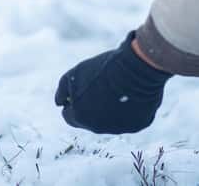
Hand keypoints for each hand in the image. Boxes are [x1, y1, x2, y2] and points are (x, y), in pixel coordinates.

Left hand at [55, 32, 171, 134]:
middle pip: (89, 119)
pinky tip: (130, 92)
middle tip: (98, 86)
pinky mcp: (137, 125)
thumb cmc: (102, 70)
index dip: (72, 102)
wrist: (135, 69)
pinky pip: (128, 118)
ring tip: (115, 86)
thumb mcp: (74, 75)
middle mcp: (98, 128)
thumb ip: (63, 90)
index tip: (79, 90)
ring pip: (109, 120)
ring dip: (108, 107)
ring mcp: (119, 128)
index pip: (69, 116)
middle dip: (90, 105)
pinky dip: (127, 108)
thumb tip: (60, 103)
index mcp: (80, 117)